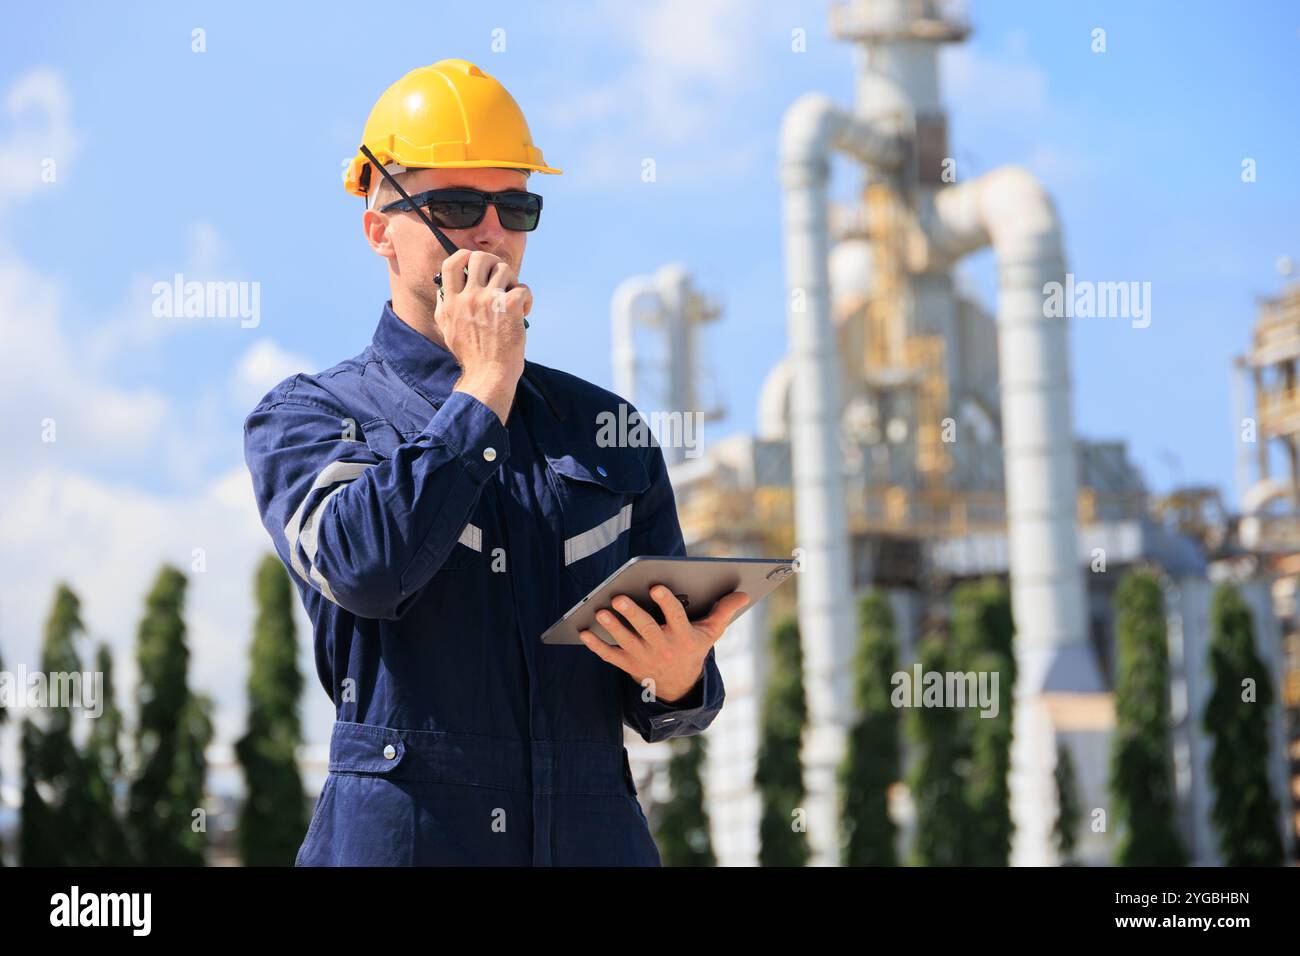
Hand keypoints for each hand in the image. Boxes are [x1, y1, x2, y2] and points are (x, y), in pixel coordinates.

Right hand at [439, 249, 531, 421]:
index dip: (463, 255)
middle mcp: (468, 297)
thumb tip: (442, 289)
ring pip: (504, 269)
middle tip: (499, 277)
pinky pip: (522, 287)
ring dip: (511, 281)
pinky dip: (526, 298)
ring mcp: (489, 300)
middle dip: (492, 262)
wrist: (489, 375)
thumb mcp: (447, 330)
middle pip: (479, 257)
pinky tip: (523, 312)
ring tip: (511, 298)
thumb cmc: (471, 356)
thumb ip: (443, 307)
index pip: (451, 264)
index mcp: (451, 302)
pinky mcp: (510, 306)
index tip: (472, 260)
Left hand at [578, 586, 749, 703]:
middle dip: (632, 614)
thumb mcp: (711, 632)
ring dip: (612, 626)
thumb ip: (725, 611)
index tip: (656, 586)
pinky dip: (595, 645)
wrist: (679, 687)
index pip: (675, 617)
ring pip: (625, 641)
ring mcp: (643, 658)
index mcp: (683, 637)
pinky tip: (583, 631)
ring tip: (600, 610)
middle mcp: (662, 648)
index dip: (666, 602)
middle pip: (645, 629)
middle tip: (618, 597)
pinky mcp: (627, 665)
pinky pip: (609, 655)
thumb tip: (743, 593)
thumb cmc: (693, 649)